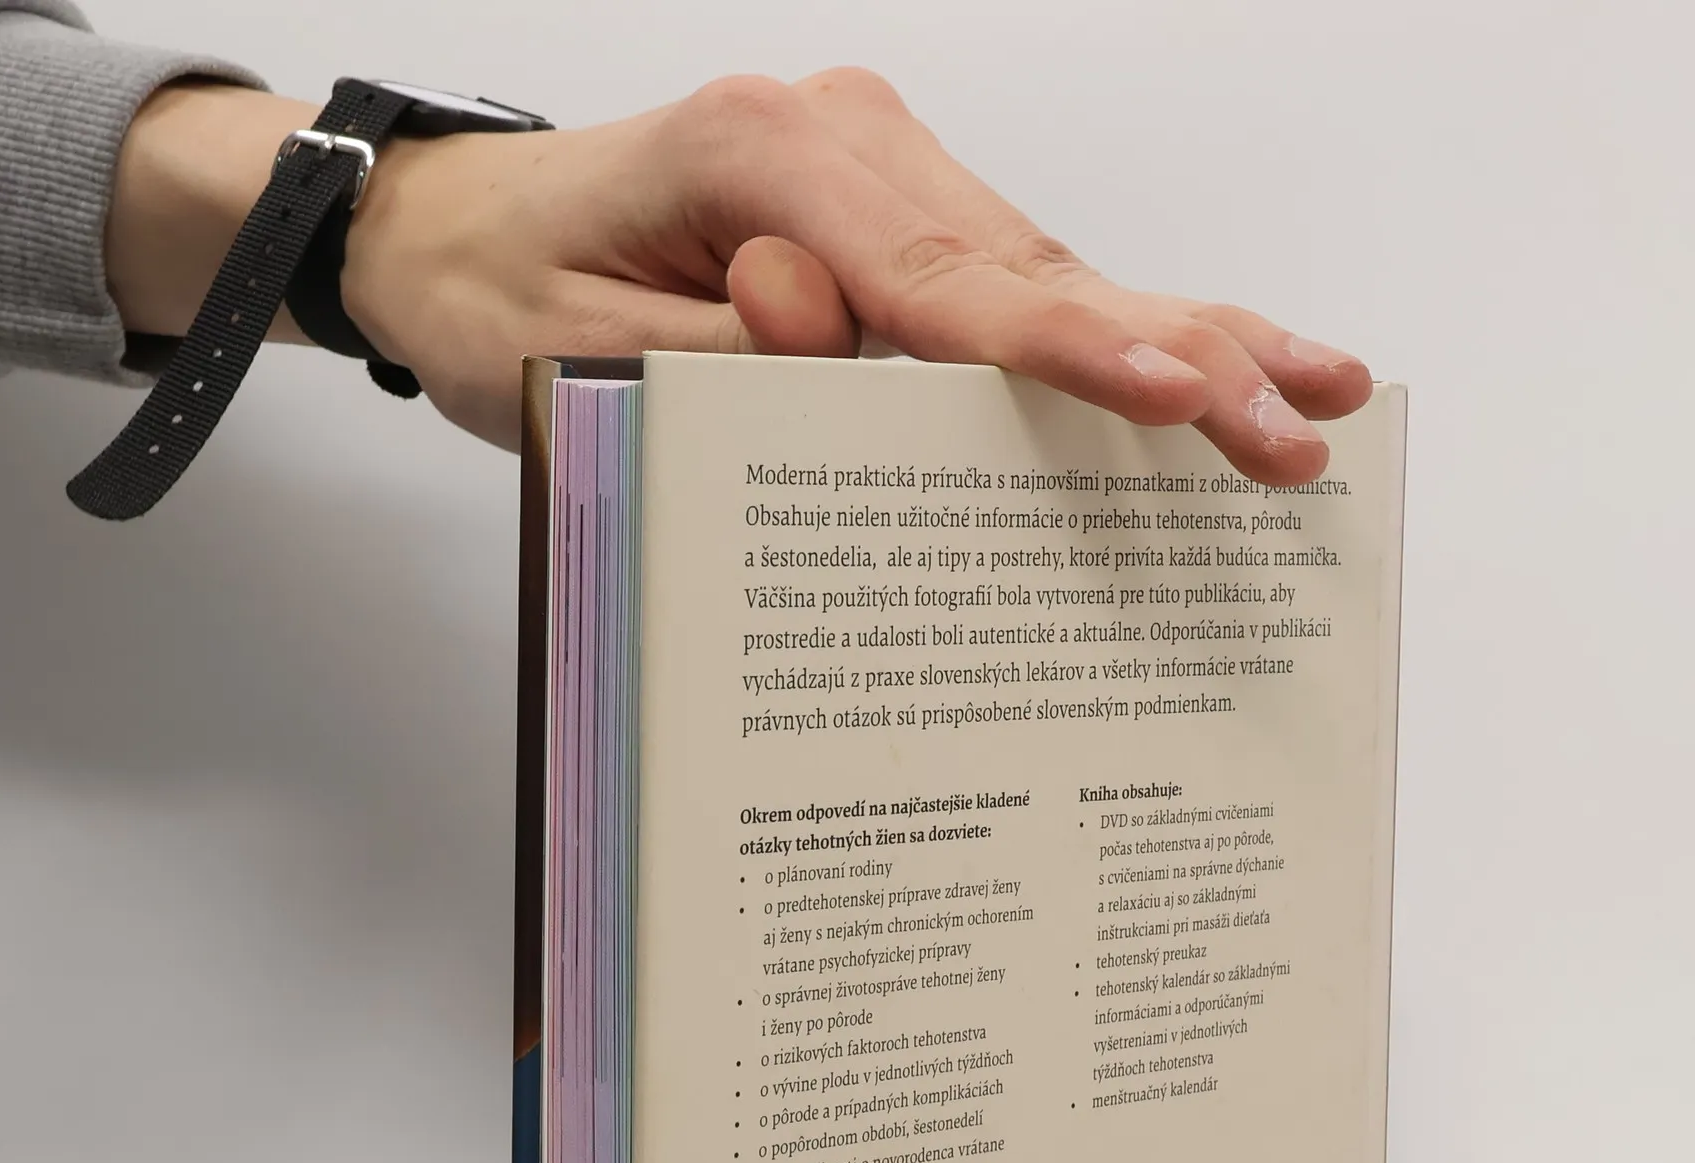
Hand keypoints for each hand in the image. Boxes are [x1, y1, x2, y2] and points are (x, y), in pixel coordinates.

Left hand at [343, 70, 1371, 482]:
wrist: (451, 238)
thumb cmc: (502, 296)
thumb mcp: (578, 353)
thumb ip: (724, 358)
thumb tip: (848, 342)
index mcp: (760, 151)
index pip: (941, 277)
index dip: (1068, 348)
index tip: (1181, 391)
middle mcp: (837, 137)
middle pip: (1025, 263)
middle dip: (1171, 352)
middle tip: (1299, 425)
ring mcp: (871, 165)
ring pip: (1039, 267)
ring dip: (1174, 335)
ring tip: (1310, 388)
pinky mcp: (882, 210)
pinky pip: (1006, 276)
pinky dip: (1105, 325)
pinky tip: (1206, 347)